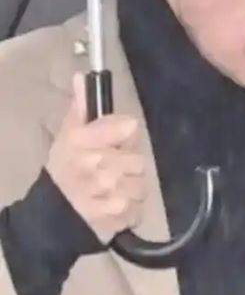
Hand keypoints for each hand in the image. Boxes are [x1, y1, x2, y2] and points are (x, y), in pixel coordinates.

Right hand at [46, 73, 146, 243]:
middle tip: (110, 169)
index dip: (125, 134)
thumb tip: (82, 78)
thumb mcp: (67, 135)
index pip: (128, 127)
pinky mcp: (116, 216)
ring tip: (112, 190)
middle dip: (127, 165)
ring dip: (130, 188)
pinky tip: (113, 206)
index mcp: (83, 141)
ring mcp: (107, 193)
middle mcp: (96, 165)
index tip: (118, 138)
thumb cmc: (64, 168)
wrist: (53, 212)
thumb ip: (80, 107)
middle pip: (138, 160)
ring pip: (141, 185)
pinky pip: (138, 208)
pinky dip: (130, 209)